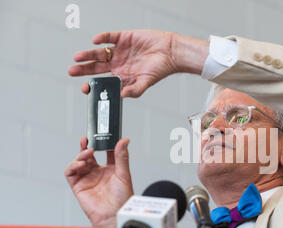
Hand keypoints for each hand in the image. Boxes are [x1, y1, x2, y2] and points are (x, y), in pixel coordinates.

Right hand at [65, 137, 132, 227]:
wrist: (114, 215)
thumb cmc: (122, 198)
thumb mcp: (124, 174)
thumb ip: (122, 157)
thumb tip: (124, 140)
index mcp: (110, 169)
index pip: (105, 151)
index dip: (103, 142)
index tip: (102, 133)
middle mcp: (98, 172)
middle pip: (89, 154)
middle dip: (87, 145)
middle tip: (88, 138)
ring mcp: (87, 178)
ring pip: (79, 161)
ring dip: (81, 155)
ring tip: (87, 152)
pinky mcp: (78, 185)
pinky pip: (70, 172)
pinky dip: (73, 166)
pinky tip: (81, 164)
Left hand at [68, 30, 208, 97]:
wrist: (170, 52)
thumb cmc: (161, 69)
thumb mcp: (146, 82)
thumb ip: (134, 90)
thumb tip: (121, 96)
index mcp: (122, 76)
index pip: (103, 81)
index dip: (93, 84)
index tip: (85, 87)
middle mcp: (118, 64)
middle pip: (97, 67)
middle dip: (84, 69)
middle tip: (72, 71)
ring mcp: (120, 51)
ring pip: (99, 53)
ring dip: (88, 55)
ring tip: (78, 57)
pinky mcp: (124, 38)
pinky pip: (109, 37)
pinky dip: (102, 38)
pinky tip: (96, 41)